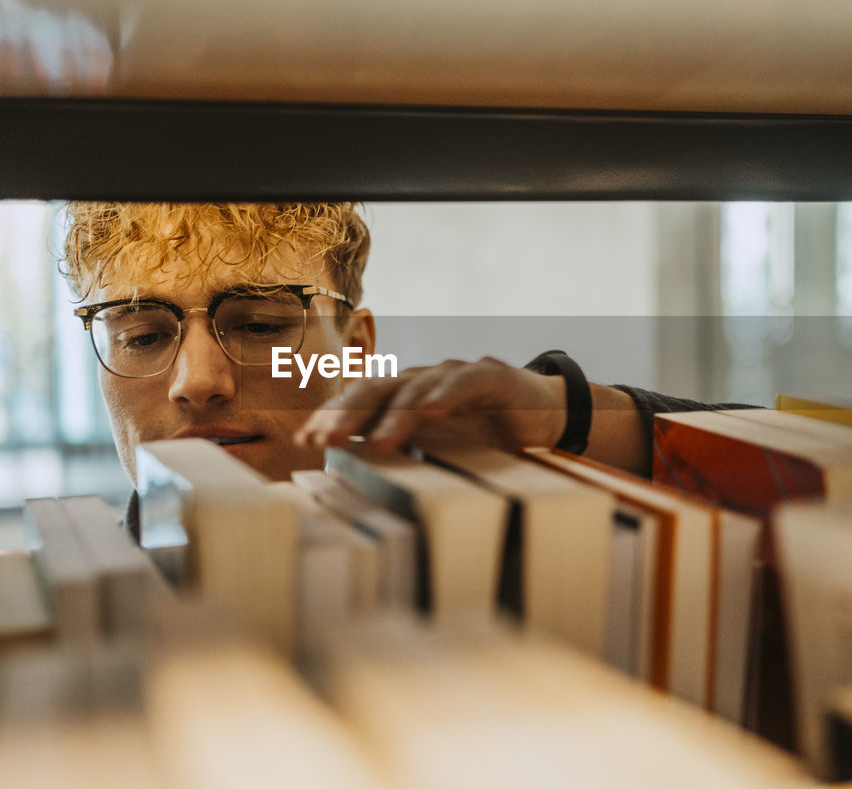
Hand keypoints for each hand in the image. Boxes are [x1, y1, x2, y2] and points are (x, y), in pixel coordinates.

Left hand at [294, 357, 566, 455]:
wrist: (545, 416)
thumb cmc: (486, 435)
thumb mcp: (439, 449)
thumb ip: (404, 452)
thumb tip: (356, 478)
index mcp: (404, 397)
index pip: (359, 402)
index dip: (332, 417)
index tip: (306, 440)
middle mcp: (423, 380)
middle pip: (375, 390)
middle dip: (347, 414)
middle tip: (324, 439)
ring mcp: (454, 374)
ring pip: (414, 389)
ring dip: (393, 415)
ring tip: (377, 441)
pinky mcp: (490, 376)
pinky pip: (461, 384)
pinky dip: (443, 396)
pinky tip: (428, 413)